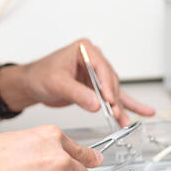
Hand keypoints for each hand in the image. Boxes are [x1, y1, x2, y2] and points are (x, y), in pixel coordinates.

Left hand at [0, 39, 155, 126]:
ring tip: (126, 121)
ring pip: (113, 91)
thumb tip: (95, 104)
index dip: (107, 84)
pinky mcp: (95, 87)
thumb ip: (77, 93)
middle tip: (115, 114)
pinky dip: (123, 106)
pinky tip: (139, 113)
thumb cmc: (40, 75)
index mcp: (84, 49)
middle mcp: (93, 60)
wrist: (32, 84)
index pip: (101, 67)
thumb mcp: (57, 83)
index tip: (109, 100)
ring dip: (119, 107)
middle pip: (110, 81)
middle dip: (114, 100)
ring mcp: (96, 74)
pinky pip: (112, 97)